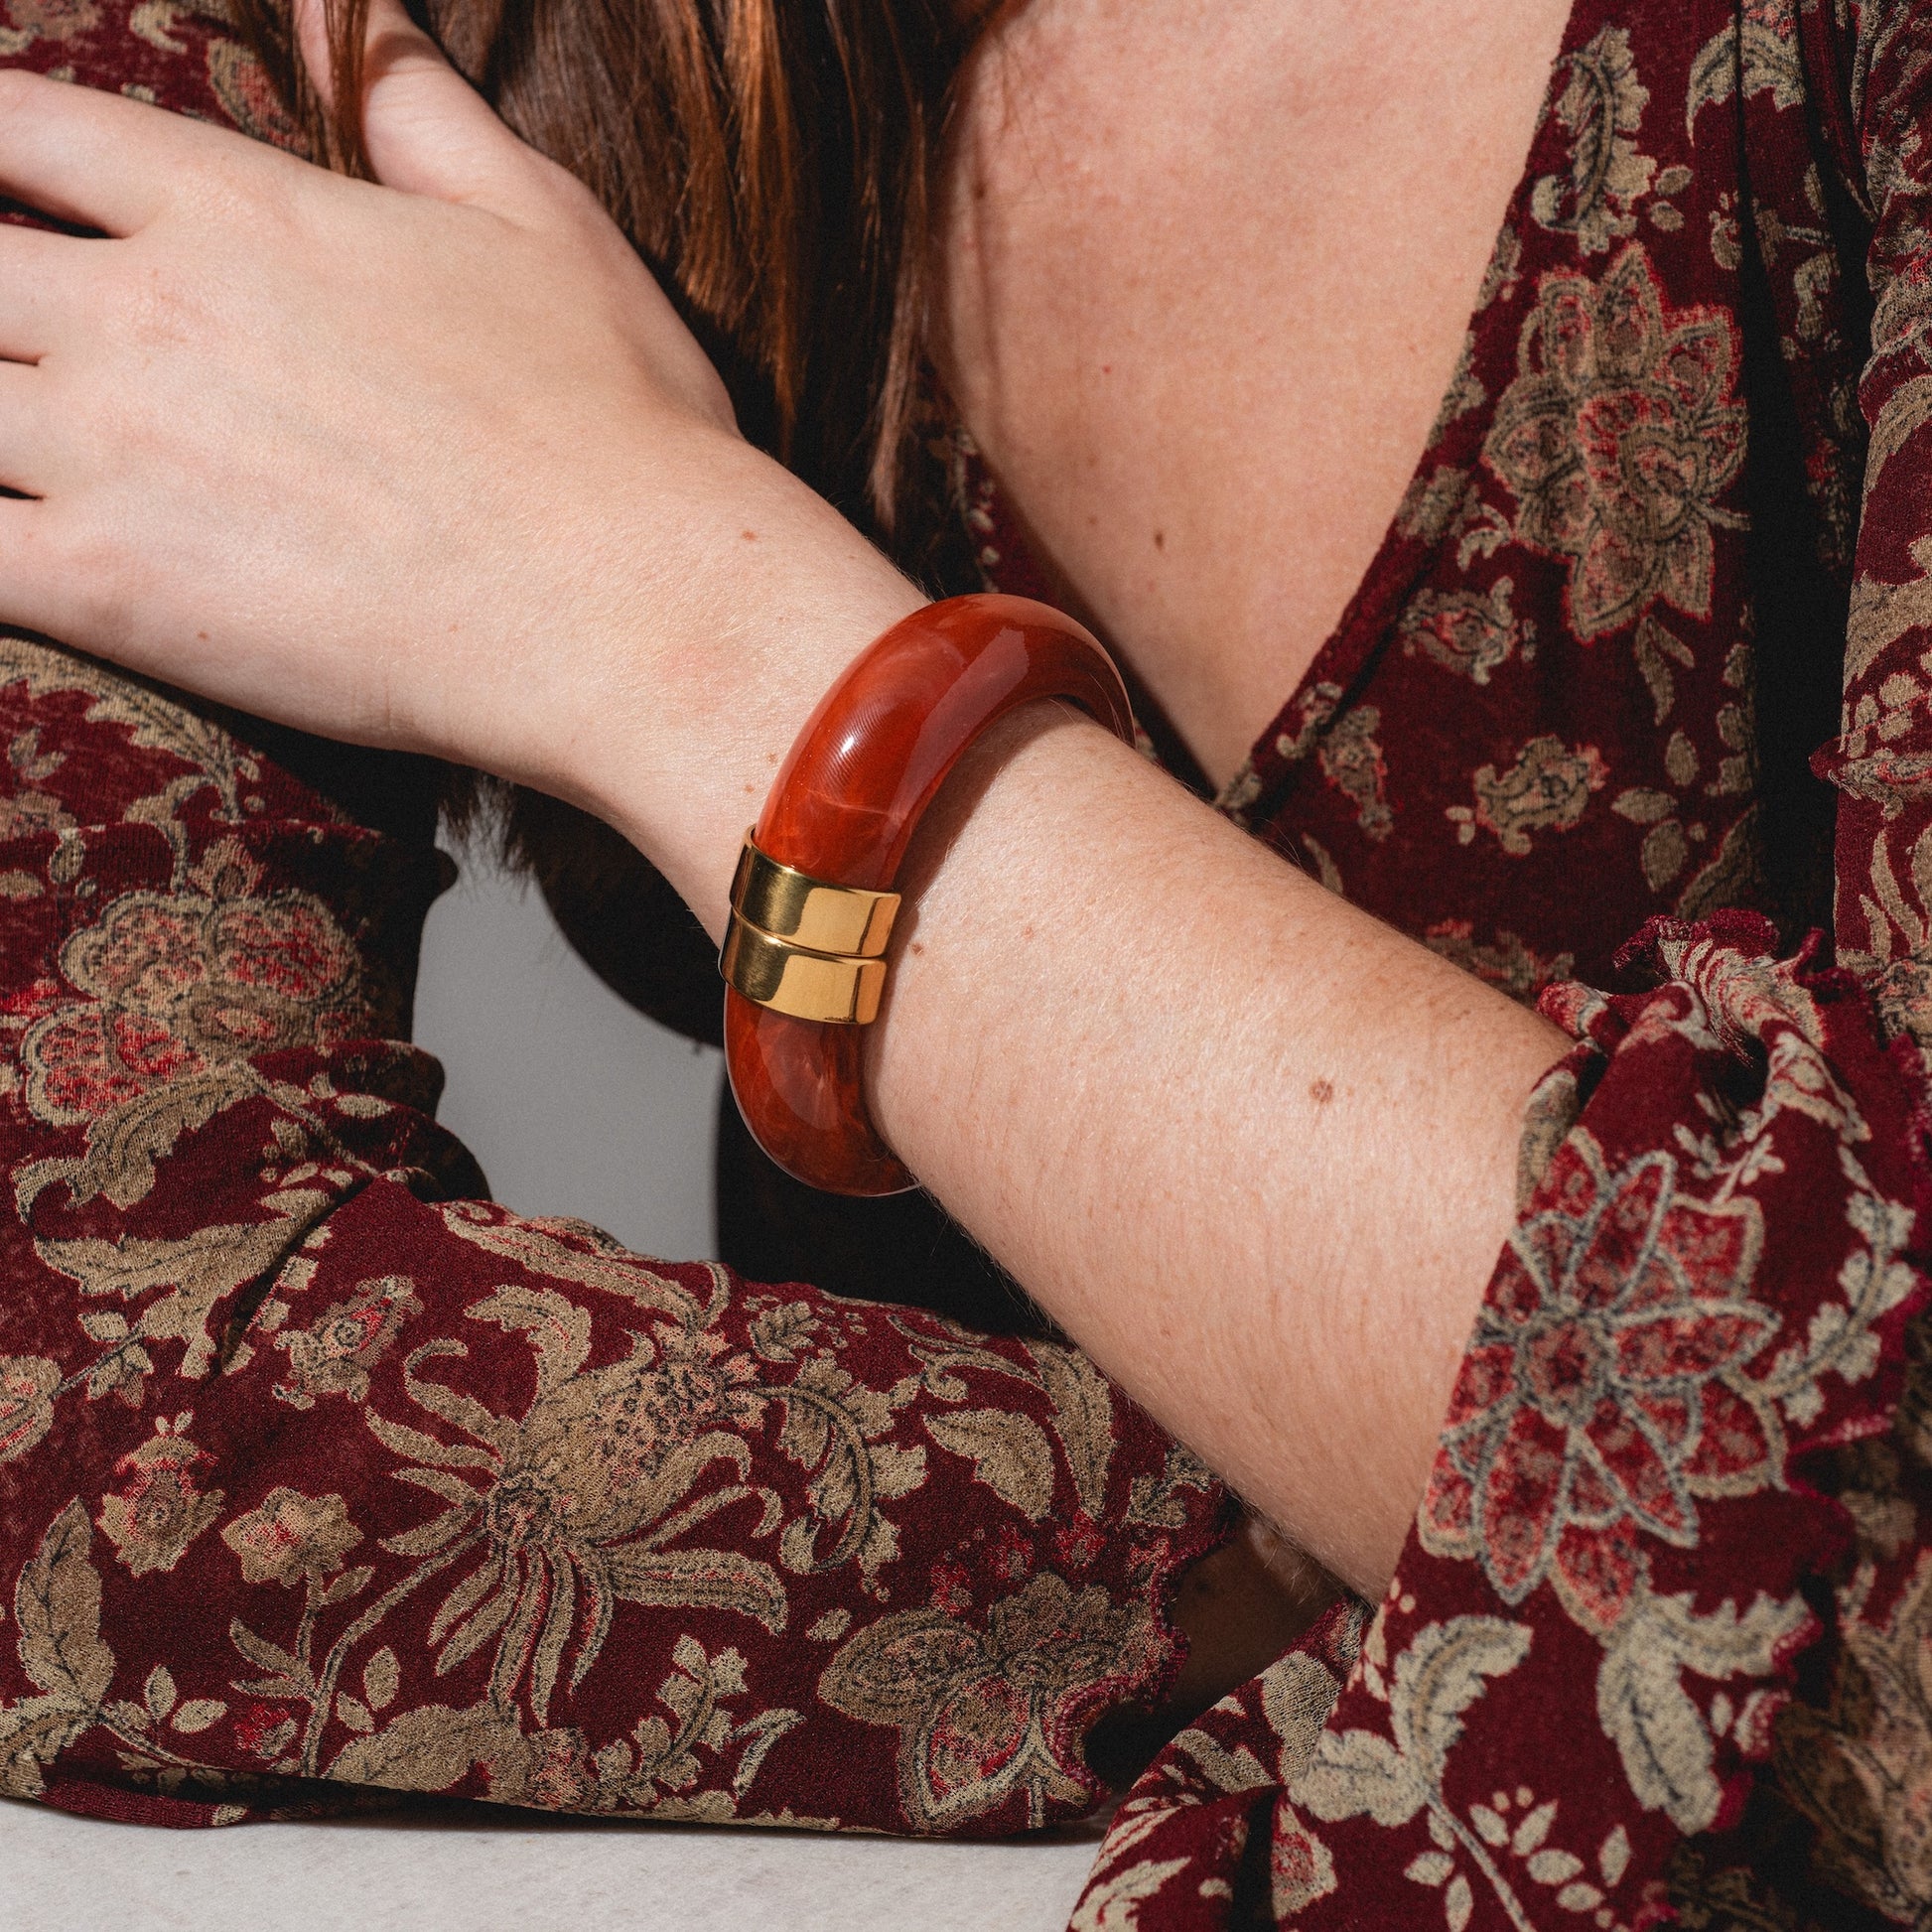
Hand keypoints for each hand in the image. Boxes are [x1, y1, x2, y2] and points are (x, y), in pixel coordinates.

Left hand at [0, 2, 916, 913]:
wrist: (637, 605)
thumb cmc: (616, 423)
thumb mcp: (541, 222)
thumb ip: (425, 110)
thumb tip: (359, 10)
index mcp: (234, 207)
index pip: (23, 129)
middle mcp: (144, 309)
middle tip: (15, 350)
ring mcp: (112, 448)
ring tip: (10, 443)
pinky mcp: (112, 588)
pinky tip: (5, 546)